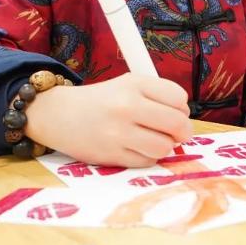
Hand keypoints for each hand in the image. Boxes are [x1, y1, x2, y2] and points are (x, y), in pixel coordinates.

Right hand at [24, 73, 191, 167]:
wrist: (60, 114)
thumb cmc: (100, 100)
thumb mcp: (127, 84)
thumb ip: (157, 96)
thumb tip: (185, 121)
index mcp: (133, 83)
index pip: (179, 98)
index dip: (181, 107)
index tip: (175, 111)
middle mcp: (126, 106)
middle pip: (178, 124)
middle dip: (182, 131)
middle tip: (176, 132)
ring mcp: (119, 132)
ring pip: (165, 147)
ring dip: (164, 146)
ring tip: (152, 139)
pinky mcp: (112, 155)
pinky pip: (147, 161)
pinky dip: (147, 157)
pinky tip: (136, 147)